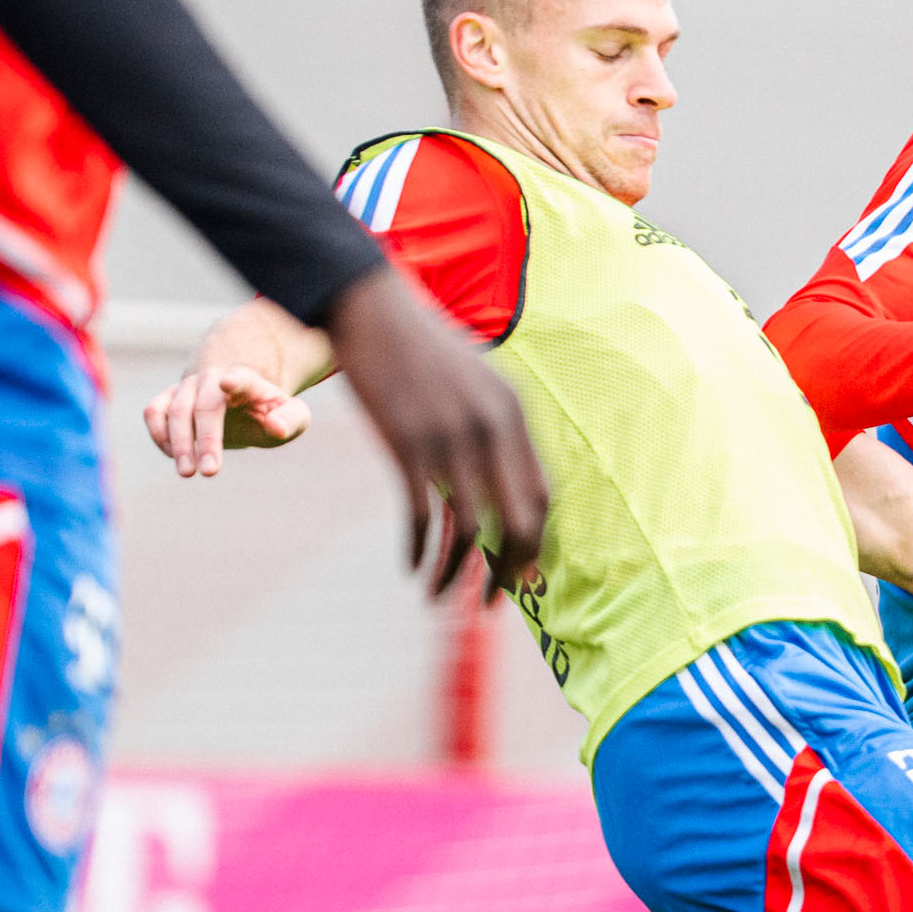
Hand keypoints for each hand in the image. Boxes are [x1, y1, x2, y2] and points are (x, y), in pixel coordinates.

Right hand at [143, 357, 310, 477]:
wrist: (239, 406)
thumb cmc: (267, 414)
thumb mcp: (291, 417)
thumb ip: (290, 420)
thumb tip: (275, 427)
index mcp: (246, 380)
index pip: (241, 378)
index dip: (234, 381)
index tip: (227, 383)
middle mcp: (212, 378)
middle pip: (204, 405)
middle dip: (205, 440)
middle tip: (210, 472)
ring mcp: (187, 386)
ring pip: (174, 410)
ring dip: (178, 443)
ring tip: (188, 472)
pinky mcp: (167, 398)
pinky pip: (153, 412)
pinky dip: (159, 435)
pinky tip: (175, 457)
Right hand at [322, 268, 546, 597]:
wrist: (369, 308)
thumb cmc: (419, 348)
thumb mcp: (475, 381)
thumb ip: (493, 429)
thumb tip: (501, 485)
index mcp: (513, 413)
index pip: (543, 495)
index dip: (535, 543)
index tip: (520, 574)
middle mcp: (491, 427)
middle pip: (520, 520)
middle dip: (509, 571)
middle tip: (490, 603)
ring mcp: (450, 436)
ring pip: (471, 529)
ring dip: (457, 574)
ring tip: (440, 597)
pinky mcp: (406, 442)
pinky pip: (422, 515)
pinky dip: (419, 550)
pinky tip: (411, 568)